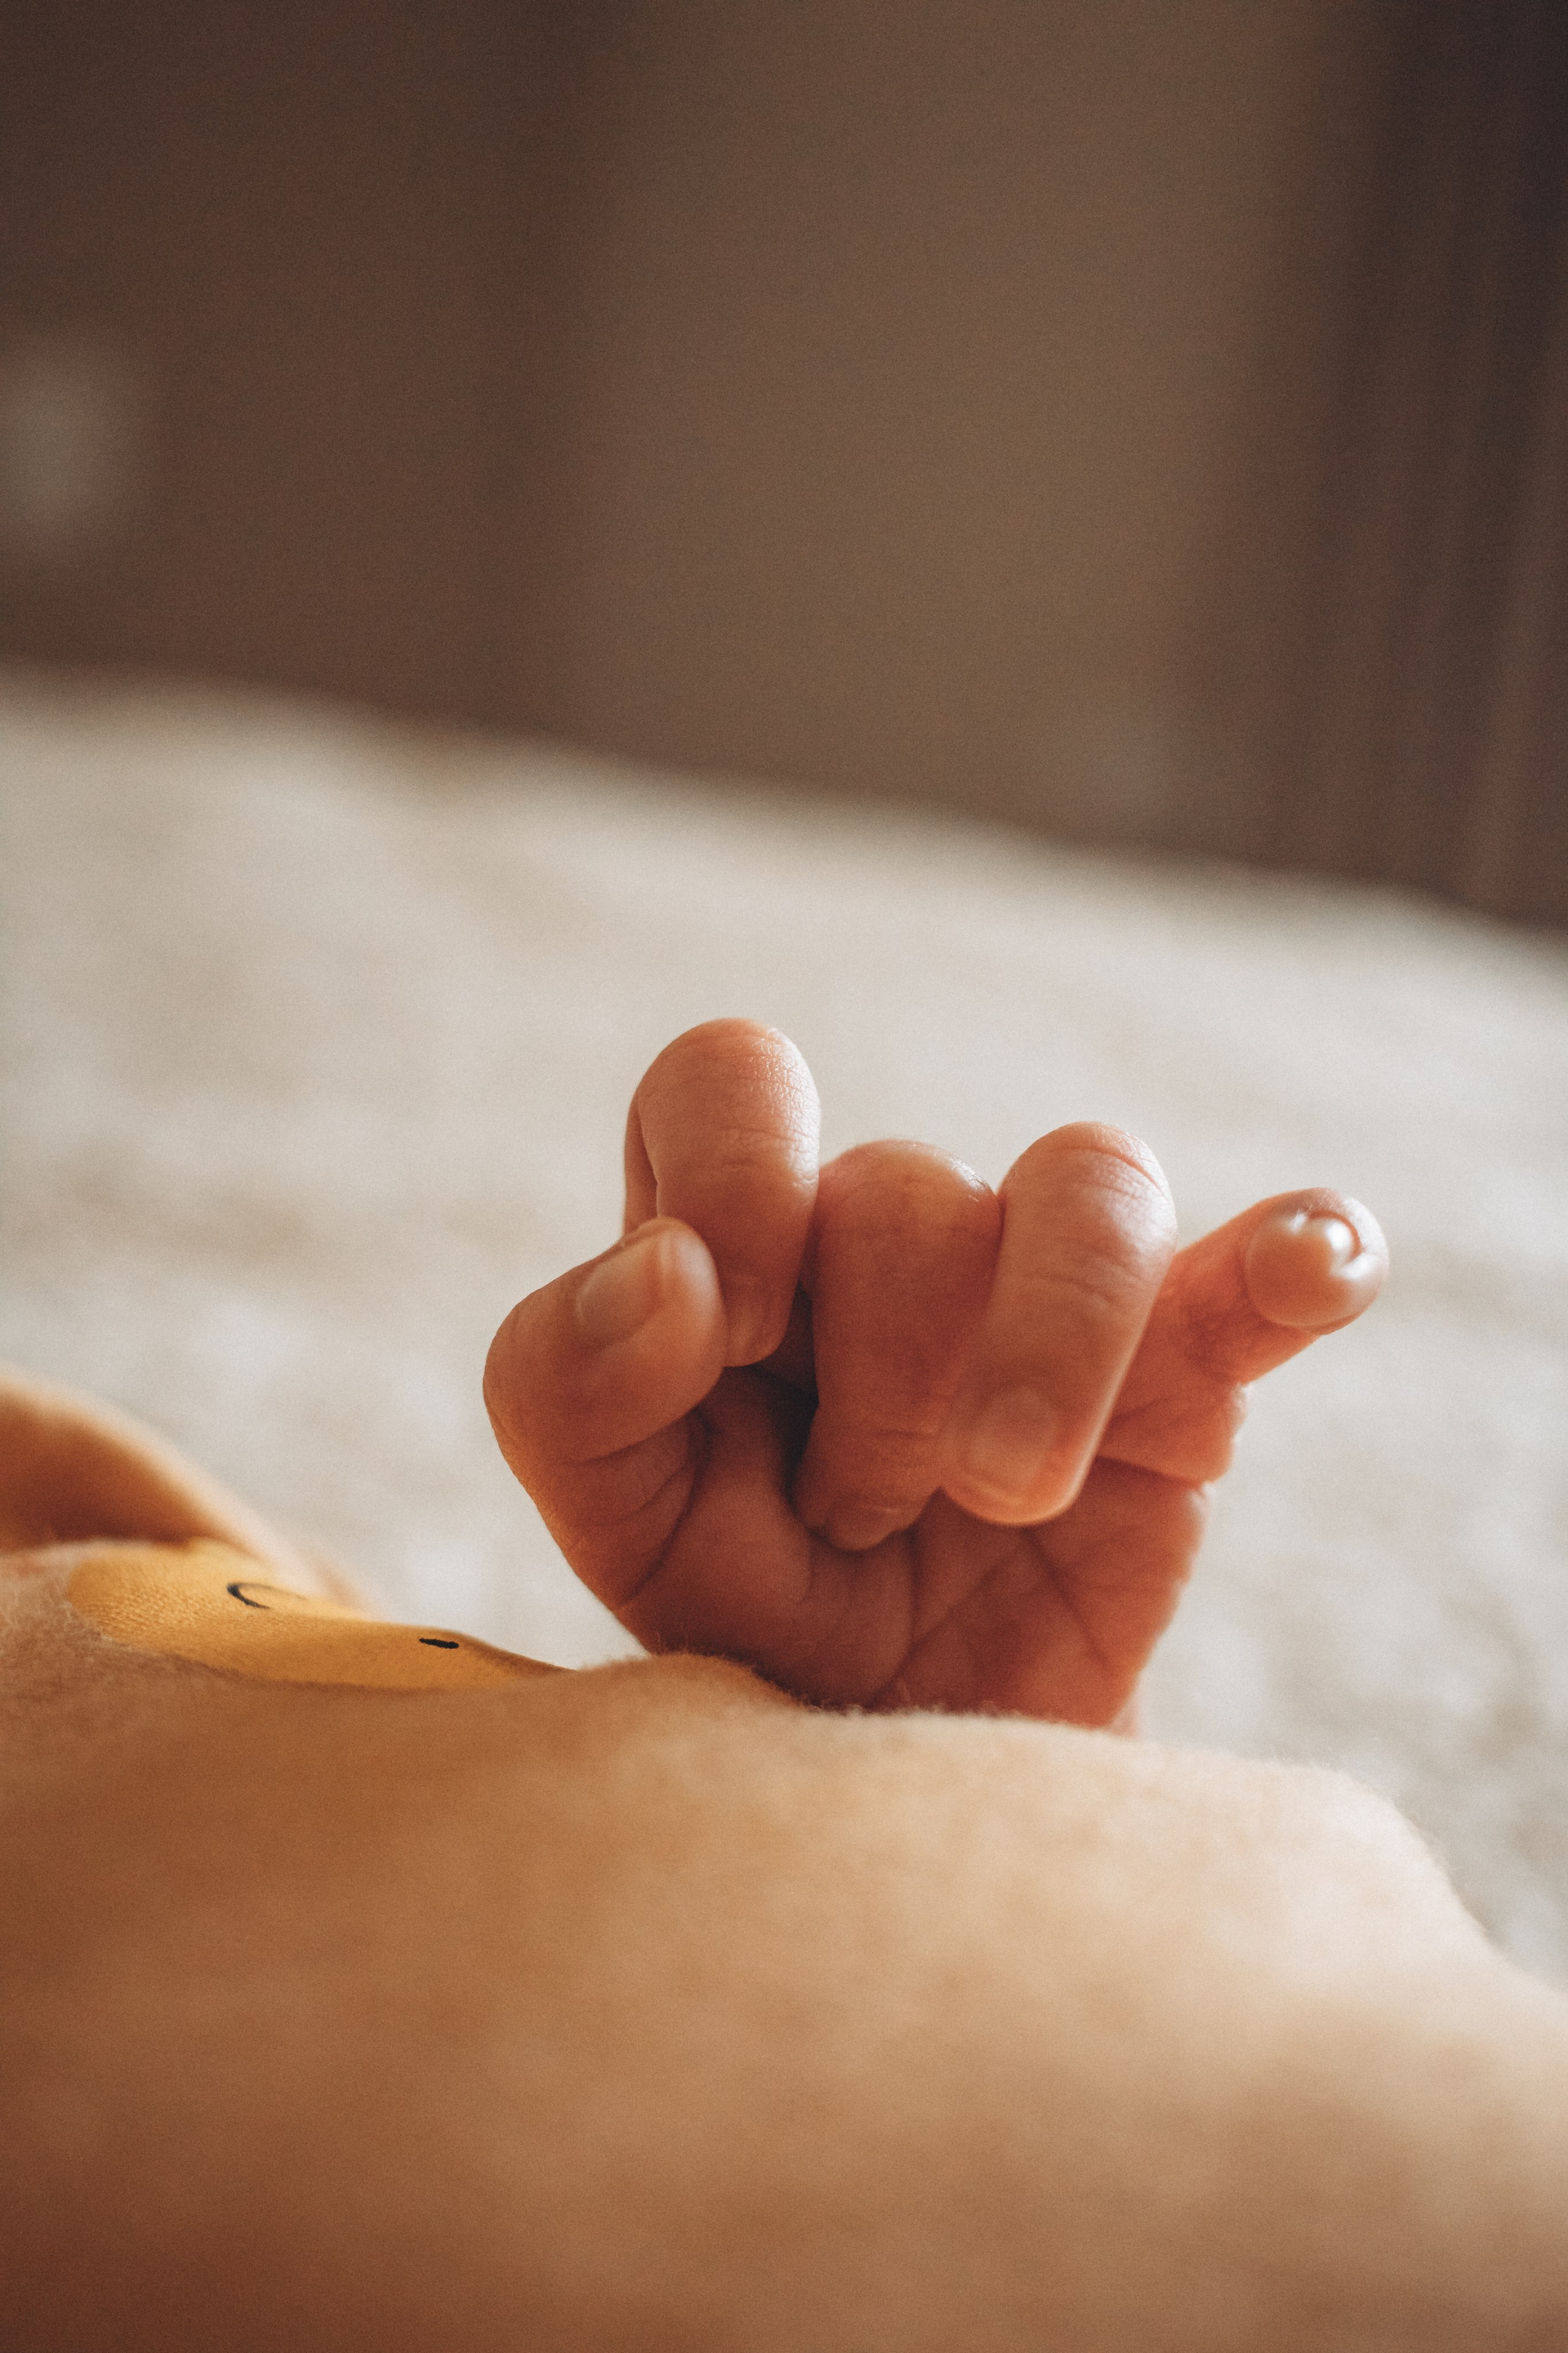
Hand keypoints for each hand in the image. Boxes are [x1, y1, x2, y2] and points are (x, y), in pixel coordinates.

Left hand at [485, 1021, 1385, 1723]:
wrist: (896, 1773)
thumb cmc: (744, 1620)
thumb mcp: (612, 1523)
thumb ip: (567, 1387)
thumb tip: (665, 1270)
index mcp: (742, 1239)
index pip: (728, 1083)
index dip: (732, 1173)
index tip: (727, 1331)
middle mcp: (892, 1235)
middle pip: (902, 1183)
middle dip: (873, 1375)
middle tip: (849, 1522)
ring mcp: (1046, 1296)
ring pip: (1084, 1186)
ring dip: (1040, 1348)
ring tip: (1004, 1495)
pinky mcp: (1182, 1379)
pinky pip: (1256, 1273)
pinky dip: (1299, 1255)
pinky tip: (1309, 1271)